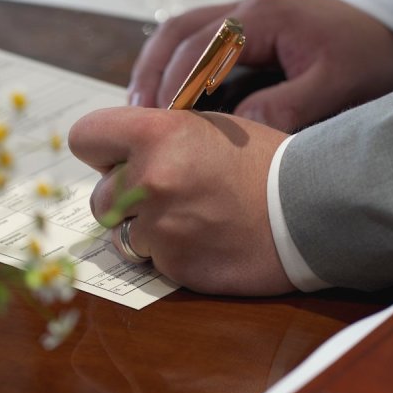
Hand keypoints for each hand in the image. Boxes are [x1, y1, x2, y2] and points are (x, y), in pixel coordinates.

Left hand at [68, 106, 293, 295]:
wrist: (308, 208)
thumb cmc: (261, 162)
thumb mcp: (205, 127)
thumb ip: (154, 138)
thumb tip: (116, 154)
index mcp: (155, 134)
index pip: (84, 137)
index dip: (100, 149)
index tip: (116, 157)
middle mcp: (149, 180)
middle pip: (99, 196)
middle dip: (124, 198)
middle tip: (167, 192)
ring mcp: (160, 227)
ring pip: (122, 233)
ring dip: (147, 229)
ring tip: (192, 216)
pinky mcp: (174, 265)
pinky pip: (152, 260)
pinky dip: (171, 253)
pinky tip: (205, 239)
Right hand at [127, 0, 392, 131]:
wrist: (386, 23)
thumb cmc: (365, 55)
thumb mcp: (339, 85)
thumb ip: (290, 104)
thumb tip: (237, 125)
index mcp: (263, 19)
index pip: (202, 47)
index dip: (178, 85)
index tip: (164, 124)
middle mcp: (243, 9)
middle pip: (176, 33)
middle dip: (153, 76)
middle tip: (138, 120)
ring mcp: (239, 13)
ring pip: (177, 31)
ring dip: (155, 68)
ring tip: (140, 110)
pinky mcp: (240, 26)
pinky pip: (191, 38)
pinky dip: (170, 65)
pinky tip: (165, 96)